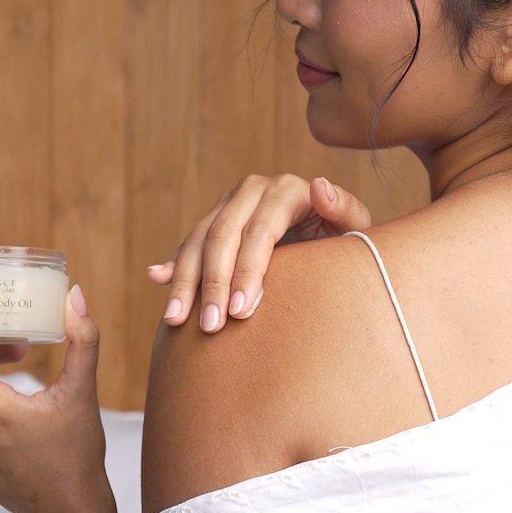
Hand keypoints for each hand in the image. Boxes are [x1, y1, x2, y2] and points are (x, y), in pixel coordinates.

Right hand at [147, 173, 371, 330]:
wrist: (329, 239)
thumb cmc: (346, 240)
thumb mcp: (355, 227)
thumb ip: (343, 208)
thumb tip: (318, 185)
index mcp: (286, 189)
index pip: (260, 231)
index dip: (248, 271)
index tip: (241, 311)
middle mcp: (252, 191)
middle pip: (223, 235)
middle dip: (212, 283)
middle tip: (210, 326)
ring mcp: (229, 204)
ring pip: (198, 240)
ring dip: (185, 282)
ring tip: (177, 320)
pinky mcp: (214, 221)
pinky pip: (188, 244)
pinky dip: (173, 265)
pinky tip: (156, 279)